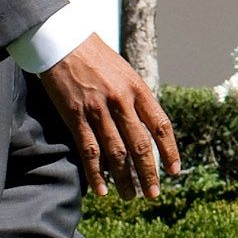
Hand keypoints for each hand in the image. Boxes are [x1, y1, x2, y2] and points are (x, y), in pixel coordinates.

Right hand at [38, 32, 181, 197]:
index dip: (170, 151)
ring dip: (125, 179)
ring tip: (130, 196)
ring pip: (116, 153)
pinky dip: (96, 174)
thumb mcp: (124, 72)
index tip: (175, 171)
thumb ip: (135, 98)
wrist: (63, 41)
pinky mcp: (75, 116)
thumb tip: (146, 127)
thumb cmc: (95, 56)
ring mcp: (98, 110)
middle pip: (140, 145)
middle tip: (153, 194)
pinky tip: (102, 190)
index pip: (161, 125)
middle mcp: (121, 101)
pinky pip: (90, 151)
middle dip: (148, 174)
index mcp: (137, 88)